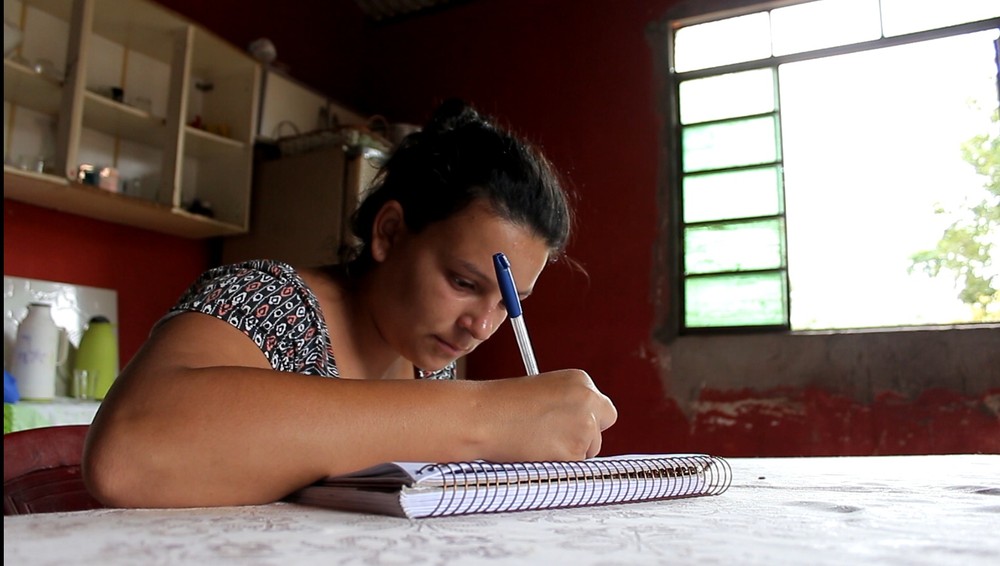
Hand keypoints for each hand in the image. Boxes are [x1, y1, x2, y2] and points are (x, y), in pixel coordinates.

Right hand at [477, 369, 616, 460]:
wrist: (483, 418)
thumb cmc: (502, 404)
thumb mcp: (542, 390)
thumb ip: (568, 403)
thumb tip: (577, 424)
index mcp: (580, 379)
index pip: (598, 403)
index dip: (583, 415)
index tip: (566, 422)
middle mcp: (588, 399)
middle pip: (604, 422)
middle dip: (588, 432)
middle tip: (560, 436)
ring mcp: (585, 426)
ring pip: (591, 447)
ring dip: (572, 450)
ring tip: (540, 442)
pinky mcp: (575, 451)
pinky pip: (576, 465)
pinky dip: (560, 464)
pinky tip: (539, 451)